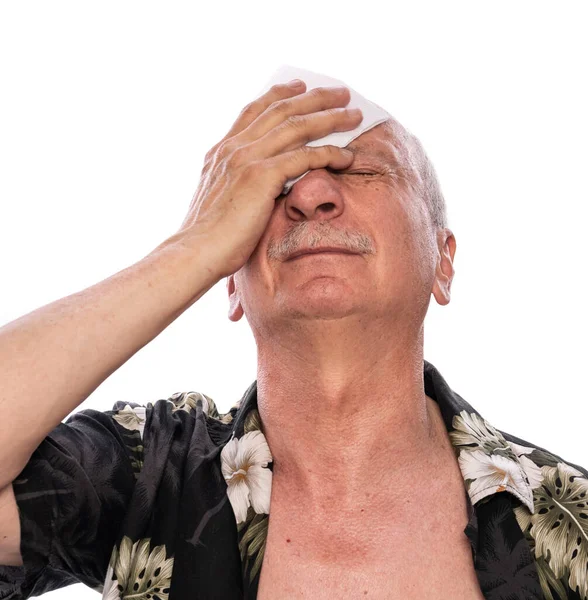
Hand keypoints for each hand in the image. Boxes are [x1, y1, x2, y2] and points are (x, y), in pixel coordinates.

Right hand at [175, 80, 362, 279]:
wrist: (196, 251)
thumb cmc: (209, 237)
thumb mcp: (220, 199)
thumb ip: (236, 182)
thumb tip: (254, 186)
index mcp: (222, 151)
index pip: (254, 111)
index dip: (279, 95)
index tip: (299, 85)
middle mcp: (233, 148)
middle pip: (281, 110)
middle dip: (314, 98)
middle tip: (341, 93)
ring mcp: (246, 159)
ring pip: (296, 126)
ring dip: (329, 118)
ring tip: (354, 115)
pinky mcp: (261, 177)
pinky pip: (304, 157)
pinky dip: (328, 153)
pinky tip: (347, 156)